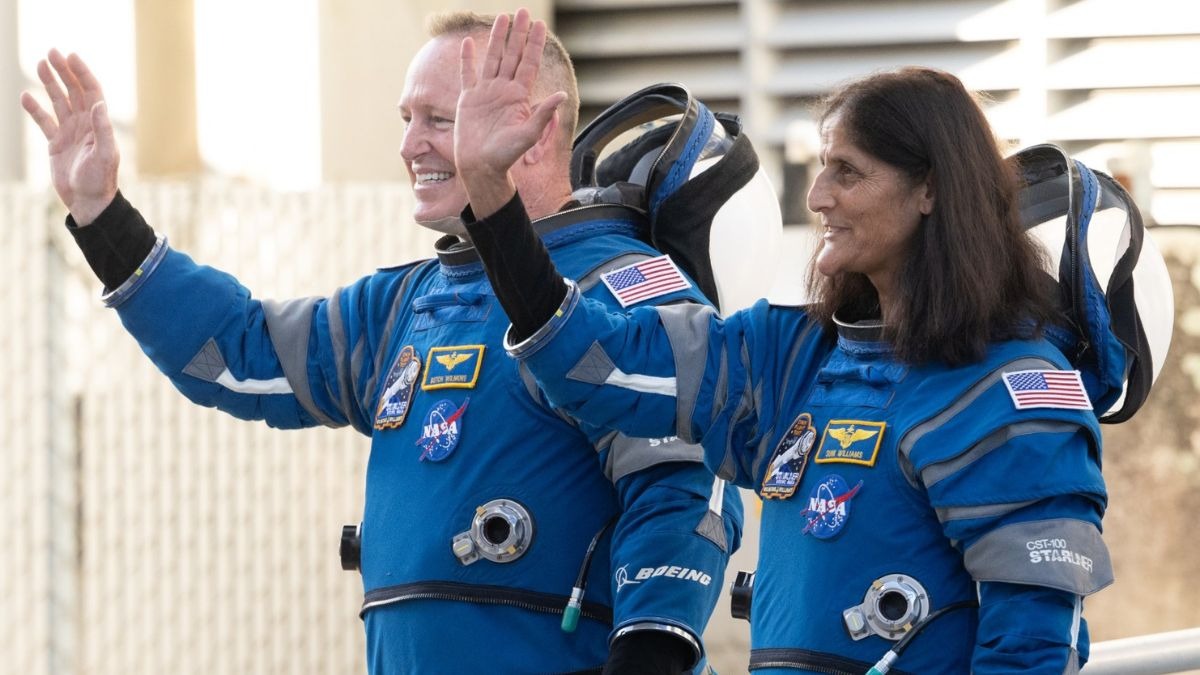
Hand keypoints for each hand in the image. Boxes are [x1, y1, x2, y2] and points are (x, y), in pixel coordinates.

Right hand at [20, 50, 119, 225]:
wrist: (88, 202)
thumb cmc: (99, 180)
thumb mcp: (104, 154)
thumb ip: (103, 129)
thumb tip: (99, 103)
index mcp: (98, 124)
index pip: (91, 91)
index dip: (82, 73)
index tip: (71, 56)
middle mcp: (85, 124)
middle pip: (74, 91)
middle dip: (64, 71)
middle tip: (51, 52)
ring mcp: (70, 132)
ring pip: (58, 102)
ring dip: (49, 83)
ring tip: (39, 64)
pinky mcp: (56, 143)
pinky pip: (44, 121)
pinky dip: (35, 109)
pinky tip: (26, 96)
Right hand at [455, 8, 566, 216]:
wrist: (481, 167)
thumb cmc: (505, 155)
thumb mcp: (528, 135)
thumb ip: (543, 114)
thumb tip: (562, 95)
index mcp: (519, 96)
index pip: (529, 63)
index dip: (535, 44)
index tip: (540, 25)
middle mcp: (503, 90)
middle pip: (512, 55)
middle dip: (518, 34)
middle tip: (523, 12)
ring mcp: (485, 93)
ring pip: (492, 59)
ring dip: (497, 39)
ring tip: (502, 18)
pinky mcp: (468, 99)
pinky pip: (467, 74)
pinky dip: (467, 59)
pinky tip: (468, 44)